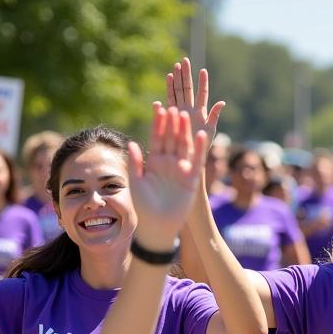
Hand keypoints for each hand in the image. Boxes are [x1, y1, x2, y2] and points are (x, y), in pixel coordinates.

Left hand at [128, 107, 206, 250]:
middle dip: (172, 123)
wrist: (157, 227)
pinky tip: (201, 134)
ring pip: (184, 146)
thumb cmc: (143, 207)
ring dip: (185, 131)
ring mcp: (180, 170)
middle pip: (171, 139)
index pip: (156, 138)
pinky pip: (196, 161)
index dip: (157, 123)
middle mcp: (168, 163)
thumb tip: (131, 143)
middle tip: (174, 106)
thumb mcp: (136, 183)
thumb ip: (136, 163)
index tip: (158, 106)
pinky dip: (199, 148)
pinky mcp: (191, 179)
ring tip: (185, 115)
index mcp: (154, 162)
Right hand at [156, 57, 224, 147]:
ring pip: (178, 91)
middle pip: (188, 88)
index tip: (203, 70)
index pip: (202, 93)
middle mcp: (190, 109)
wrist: (188, 155)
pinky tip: (168, 78)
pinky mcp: (173, 115)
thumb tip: (222, 102)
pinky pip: (170, 99)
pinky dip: (169, 89)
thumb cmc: (201, 145)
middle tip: (184, 60)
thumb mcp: (210, 130)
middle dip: (186, 74)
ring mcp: (181, 111)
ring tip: (176, 66)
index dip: (203, 82)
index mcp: (201, 112)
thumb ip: (215, 115)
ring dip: (177, 78)